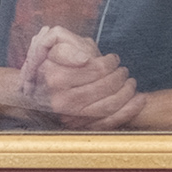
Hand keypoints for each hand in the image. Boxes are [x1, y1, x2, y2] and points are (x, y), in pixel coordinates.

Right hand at [17, 25, 144, 129]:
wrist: (32, 91)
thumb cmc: (49, 62)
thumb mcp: (53, 44)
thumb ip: (67, 45)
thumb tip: (85, 59)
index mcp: (55, 78)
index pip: (95, 69)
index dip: (110, 63)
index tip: (114, 59)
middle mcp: (61, 100)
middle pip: (105, 87)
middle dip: (121, 76)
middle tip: (124, 70)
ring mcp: (70, 117)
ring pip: (109, 106)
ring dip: (127, 93)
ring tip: (131, 83)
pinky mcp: (79, 128)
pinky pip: (109, 122)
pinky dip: (129, 111)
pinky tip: (139, 100)